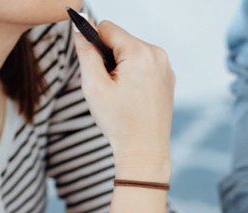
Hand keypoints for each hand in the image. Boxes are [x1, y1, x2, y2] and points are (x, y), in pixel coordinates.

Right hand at [70, 19, 173, 180]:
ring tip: (120, 93)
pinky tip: (131, 96)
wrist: (145, 151)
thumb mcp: (94, 85)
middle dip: (108, 57)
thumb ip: (86, 52)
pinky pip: (144, 64)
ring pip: (131, 52)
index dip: (93, 44)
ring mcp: (166, 66)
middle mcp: (158, 55)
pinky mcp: (167, 77)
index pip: (107, 28)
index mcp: (141, 54)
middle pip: (120, 39)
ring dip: (120, 66)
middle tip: (108, 86)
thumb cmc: (119, 122)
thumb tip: (80, 26)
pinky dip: (133, 74)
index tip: (93, 65)